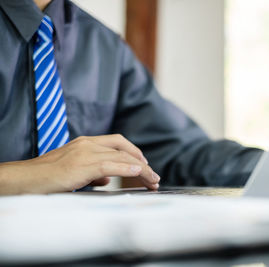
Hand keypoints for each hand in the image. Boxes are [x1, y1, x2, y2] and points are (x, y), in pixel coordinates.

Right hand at [0, 134, 159, 194]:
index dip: (134, 152)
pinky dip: (127, 169)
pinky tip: (138, 174)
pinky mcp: (82, 164)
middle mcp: (88, 143)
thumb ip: (94, 173)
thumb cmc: (48, 177)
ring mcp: (85, 152)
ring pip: (121, 157)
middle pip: (123, 148)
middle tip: (153, 175)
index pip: (117, 142)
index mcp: (86, 143)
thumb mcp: (74, 171)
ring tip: (152, 180)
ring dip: (141, 169)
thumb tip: (109, 179)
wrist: (26, 179)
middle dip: (141, 162)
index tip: (144, 164)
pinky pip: (111, 165)